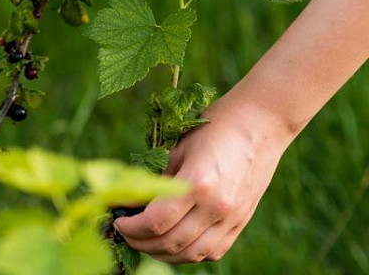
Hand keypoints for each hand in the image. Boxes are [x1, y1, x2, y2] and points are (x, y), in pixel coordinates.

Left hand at [114, 92, 293, 262]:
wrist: (260, 124)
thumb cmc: (214, 128)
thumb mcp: (178, 150)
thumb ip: (157, 181)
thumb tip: (130, 204)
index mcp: (197, 183)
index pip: (155, 222)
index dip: (130, 228)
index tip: (117, 221)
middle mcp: (216, 206)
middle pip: (170, 243)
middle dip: (140, 243)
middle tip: (125, 233)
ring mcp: (232, 218)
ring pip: (191, 254)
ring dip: (163, 253)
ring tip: (145, 241)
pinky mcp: (241, 223)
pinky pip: (212, 251)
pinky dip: (189, 253)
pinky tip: (174, 243)